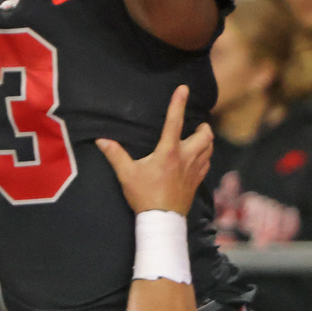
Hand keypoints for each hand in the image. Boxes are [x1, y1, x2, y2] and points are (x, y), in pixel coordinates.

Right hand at [97, 86, 212, 215]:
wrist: (162, 221)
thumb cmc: (144, 196)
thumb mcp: (127, 175)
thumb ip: (116, 155)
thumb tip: (102, 140)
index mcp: (168, 152)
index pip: (174, 121)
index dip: (178, 103)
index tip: (184, 88)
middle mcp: (185, 157)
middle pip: (205, 133)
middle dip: (202, 126)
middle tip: (195, 126)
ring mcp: (194, 170)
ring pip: (209, 147)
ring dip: (206, 140)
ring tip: (198, 139)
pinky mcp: (197, 182)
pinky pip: (207, 163)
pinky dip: (205, 157)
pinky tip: (197, 159)